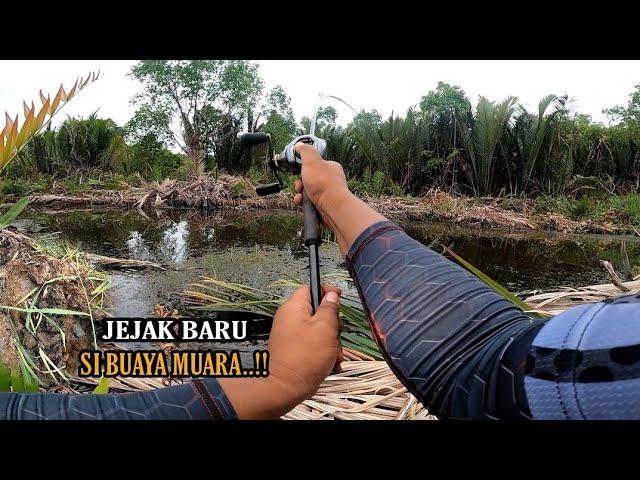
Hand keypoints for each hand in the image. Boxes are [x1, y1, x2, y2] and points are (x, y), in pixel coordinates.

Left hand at [218, 284, 342, 418]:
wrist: (286, 388)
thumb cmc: (305, 357)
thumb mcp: (325, 328)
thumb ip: (330, 309)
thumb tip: (331, 295)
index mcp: (294, 308)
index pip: (310, 288)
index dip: (326, 291)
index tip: (339, 298)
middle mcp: (290, 319)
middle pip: (317, 311)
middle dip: (332, 325)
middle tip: (336, 335)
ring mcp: (291, 335)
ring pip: (318, 331)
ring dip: (331, 343)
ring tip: (333, 356)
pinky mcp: (294, 350)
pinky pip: (313, 345)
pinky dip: (323, 353)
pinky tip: (329, 364)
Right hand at [292, 143, 349, 219]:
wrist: (332, 206)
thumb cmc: (323, 182)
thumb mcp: (312, 161)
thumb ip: (305, 151)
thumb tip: (299, 145)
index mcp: (330, 167)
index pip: (314, 165)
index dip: (303, 168)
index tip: (298, 171)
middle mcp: (330, 180)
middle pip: (309, 179)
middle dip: (299, 183)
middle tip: (299, 186)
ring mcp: (328, 194)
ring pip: (308, 192)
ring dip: (300, 194)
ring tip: (300, 197)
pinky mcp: (324, 205)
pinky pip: (310, 202)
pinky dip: (303, 203)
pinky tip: (301, 203)